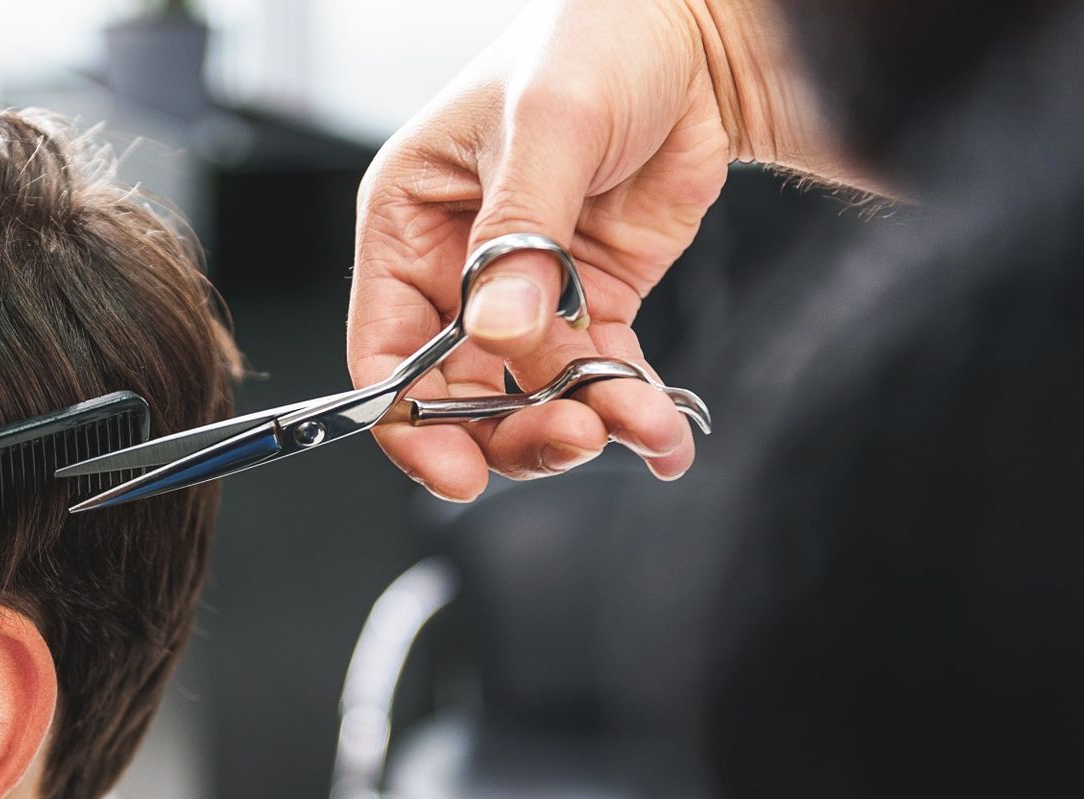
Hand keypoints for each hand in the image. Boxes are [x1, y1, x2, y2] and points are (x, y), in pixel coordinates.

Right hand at [350, 0, 835, 498]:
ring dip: (586, 423)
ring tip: (639, 423)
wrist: (699, 32)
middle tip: (575, 437)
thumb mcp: (545, 125)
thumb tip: (499, 331)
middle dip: (514, 431)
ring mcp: (526, 293)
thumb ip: (520, 236)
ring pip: (532, 398)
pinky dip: (630, 411)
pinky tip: (661, 433)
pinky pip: (598, 377)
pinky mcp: (589, 300)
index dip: (411, 423)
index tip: (458, 470)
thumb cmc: (596, 38)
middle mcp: (455, 268)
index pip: (384, 351)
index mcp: (409, 224)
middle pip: (457, 394)